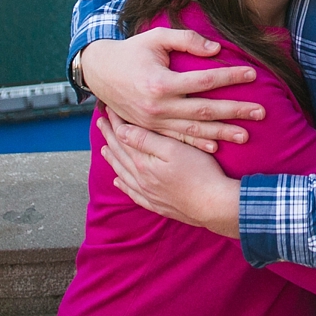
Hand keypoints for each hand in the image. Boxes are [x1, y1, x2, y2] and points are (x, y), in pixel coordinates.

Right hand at [81, 30, 265, 152]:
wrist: (100, 73)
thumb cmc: (132, 51)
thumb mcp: (156, 37)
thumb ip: (186, 39)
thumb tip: (216, 49)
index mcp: (160, 82)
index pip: (204, 80)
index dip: (229, 76)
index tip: (252, 73)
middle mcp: (158, 106)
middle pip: (204, 110)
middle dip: (234, 111)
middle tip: (261, 112)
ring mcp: (153, 122)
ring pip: (194, 131)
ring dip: (221, 133)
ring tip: (246, 135)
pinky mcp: (150, 130)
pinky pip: (177, 140)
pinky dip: (197, 145)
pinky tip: (216, 148)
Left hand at [98, 107, 241, 238]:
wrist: (214, 205)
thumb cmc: (199, 173)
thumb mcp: (173, 149)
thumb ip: (145, 140)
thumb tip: (121, 131)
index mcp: (143, 163)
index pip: (124, 139)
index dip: (116, 123)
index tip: (108, 110)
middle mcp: (141, 179)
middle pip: (120, 155)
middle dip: (110, 137)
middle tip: (101, 124)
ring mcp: (148, 193)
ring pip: (123, 173)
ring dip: (113, 159)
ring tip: (104, 149)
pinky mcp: (157, 204)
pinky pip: (133, 193)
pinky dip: (124, 185)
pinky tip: (119, 182)